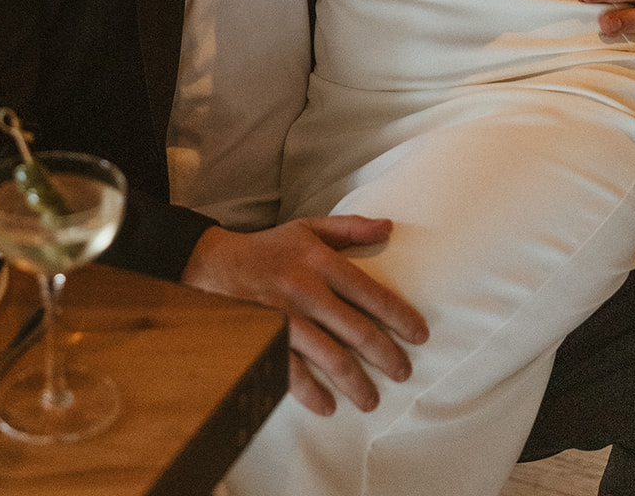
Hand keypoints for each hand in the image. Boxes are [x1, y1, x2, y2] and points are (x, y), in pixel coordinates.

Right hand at [181, 217, 427, 416]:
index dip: (400, 317)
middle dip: (386, 356)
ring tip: (371, 399)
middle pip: (358, 331)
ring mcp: (285, 319)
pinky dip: (313, 394)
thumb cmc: (268, 248)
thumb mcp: (307, 228)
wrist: (214, 264)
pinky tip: (328, 406)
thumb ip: (349, 229)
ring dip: (356, 384)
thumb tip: (388, 227)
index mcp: (320, 262)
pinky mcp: (265, 340)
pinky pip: (294, 374)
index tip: (420, 335)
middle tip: (403, 372)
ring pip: (332, 359)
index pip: (371, 293)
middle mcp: (306, 291)